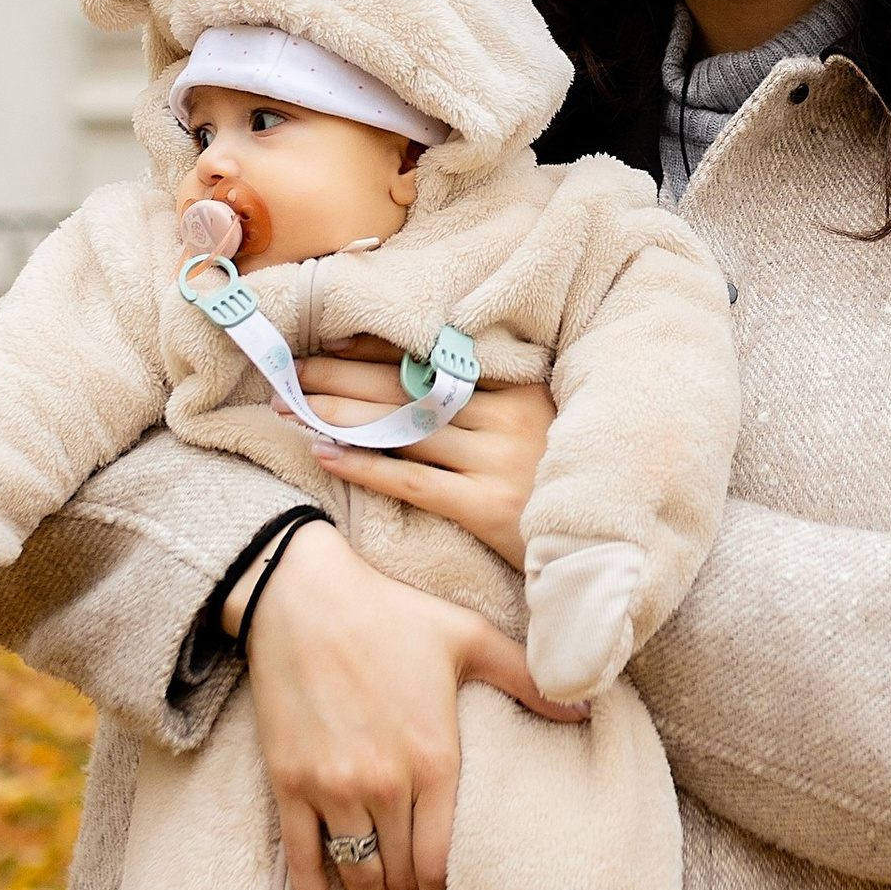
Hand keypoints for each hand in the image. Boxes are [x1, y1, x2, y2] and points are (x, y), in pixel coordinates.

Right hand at [239, 518, 582, 889]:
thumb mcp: (468, 637)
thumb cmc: (390, 612)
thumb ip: (526, 678)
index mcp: (435, 756)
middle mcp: (385, 782)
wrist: (300, 594)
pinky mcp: (289, 783)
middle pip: (403, 877)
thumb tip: (586, 705)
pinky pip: (301, 860)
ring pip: (359, 874)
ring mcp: (333, 787)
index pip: (445, 859)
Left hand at [296, 346, 555, 570]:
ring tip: (291, 407)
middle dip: (339, 378)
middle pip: (407, 389)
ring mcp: (500, 461)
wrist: (602, 547)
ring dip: (339, 416)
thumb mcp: (536, 426)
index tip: (324, 343)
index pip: (430, 358)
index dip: (373, 349)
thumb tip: (413, 376)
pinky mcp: (490, 507)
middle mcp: (510, 417)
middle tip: (287, 372)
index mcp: (520, 387)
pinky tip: (324, 453)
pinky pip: (413, 481)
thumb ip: (488, 401)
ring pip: (403, 429)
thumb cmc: (558, 483)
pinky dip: (365, 465)